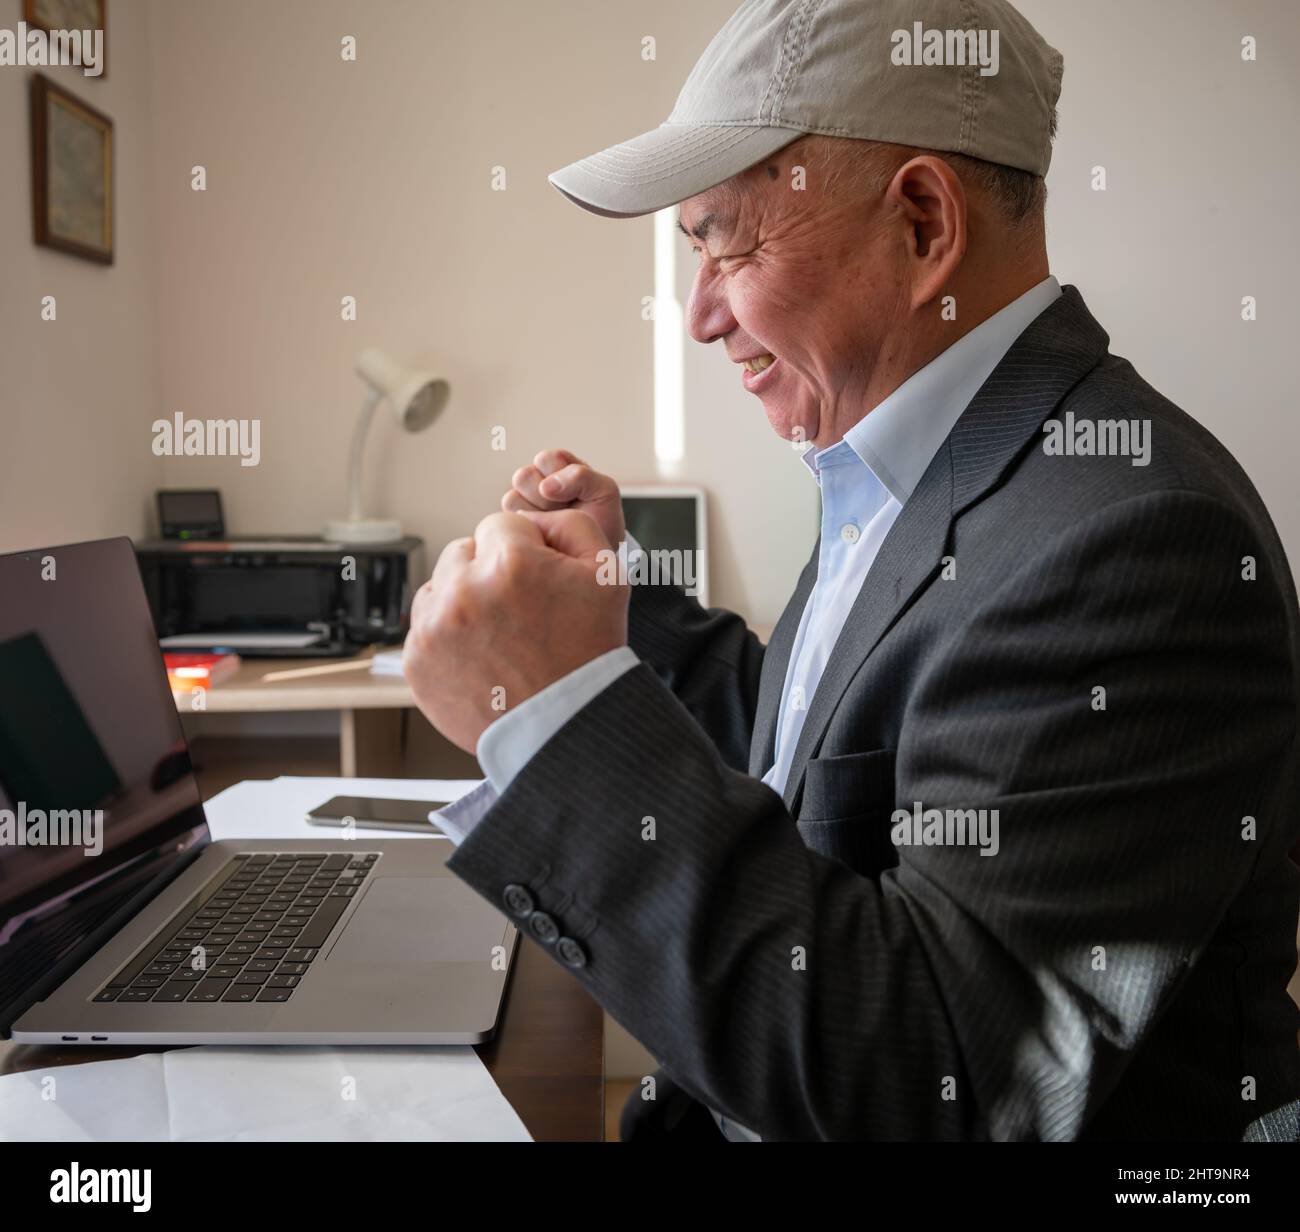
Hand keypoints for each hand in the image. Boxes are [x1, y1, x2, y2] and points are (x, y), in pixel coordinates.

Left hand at [403, 509, 627, 753]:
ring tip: (497, 634)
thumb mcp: (606, 576)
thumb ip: (572, 525)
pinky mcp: (417, 660)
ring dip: (462, 600)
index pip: (499, 524)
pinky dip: (447, 636)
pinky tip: (479, 655)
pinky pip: (425, 627)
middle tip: (517, 610)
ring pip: (439, 587)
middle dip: (487, 571)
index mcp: (510, 563)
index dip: (522, 549)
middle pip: (463, 552)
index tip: (534, 580)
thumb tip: (535, 516)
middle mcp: (464, 590)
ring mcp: (434, 628)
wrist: (565, 726)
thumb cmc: (588, 655)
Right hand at [502, 448, 625, 547]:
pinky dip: (529, 526)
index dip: (560, 476)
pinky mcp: (514, 524)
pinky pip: (509, 519)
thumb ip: (581, 476)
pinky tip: (545, 532)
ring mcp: (522, 503)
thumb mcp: (605, 491)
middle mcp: (537, 482)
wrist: (596, 556)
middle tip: (564, 510)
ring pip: (512, 497)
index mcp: (558, 467)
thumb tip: (545, 486)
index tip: (577, 493)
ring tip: (555, 522)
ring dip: (536, 512)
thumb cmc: (602, 520)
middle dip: (546, 496)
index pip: (545, 459)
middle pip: (524, 476)